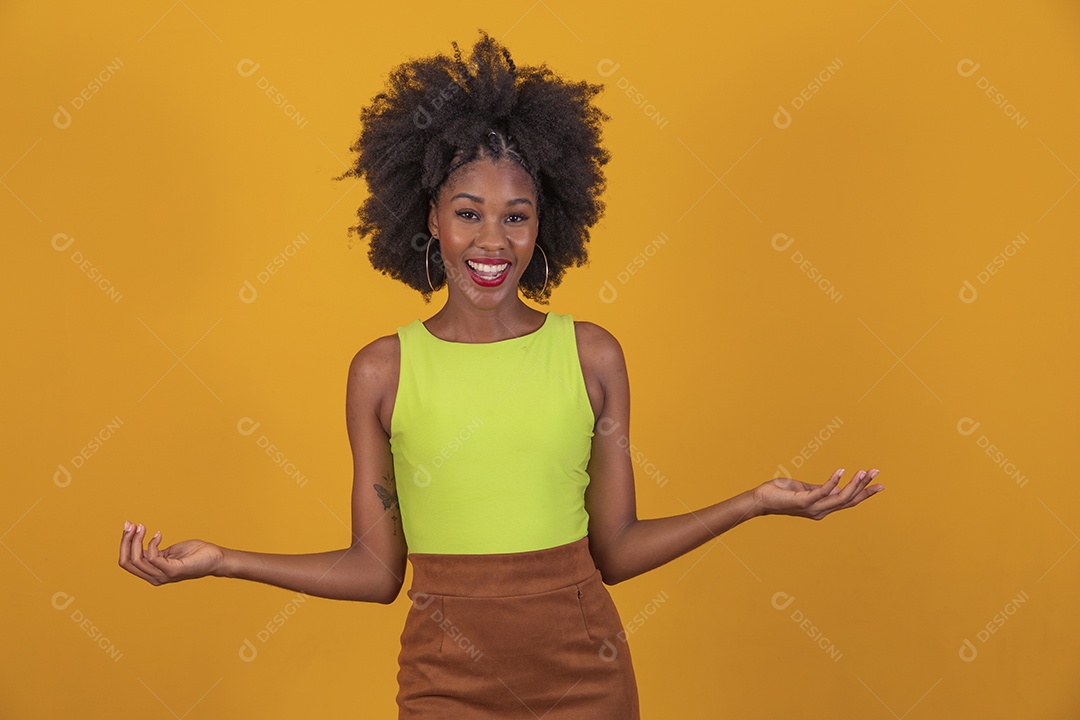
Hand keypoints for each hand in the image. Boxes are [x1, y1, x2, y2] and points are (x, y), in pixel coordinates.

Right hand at [118, 520, 225, 585]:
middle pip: (126, 562)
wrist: (216, 558)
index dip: (123, 543)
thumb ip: (153, 551)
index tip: (128, 525)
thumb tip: (136, 540)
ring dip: (136, 540)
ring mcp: (163, 575)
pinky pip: (152, 558)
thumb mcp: (168, 552)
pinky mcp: (173, 570)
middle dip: (125, 541)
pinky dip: (152, 543)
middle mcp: (154, 578)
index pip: (126, 562)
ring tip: (142, 526)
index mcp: (151, 573)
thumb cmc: (194, 554)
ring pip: (136, 559)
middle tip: (130, 524)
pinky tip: (158, 534)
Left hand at [753, 468, 882, 519]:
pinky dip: (833, 481)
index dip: (865, 493)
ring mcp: (813, 508)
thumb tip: (837, 484)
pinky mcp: (803, 502)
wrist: (761, 500)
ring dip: (854, 484)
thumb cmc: (781, 493)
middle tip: (877, 473)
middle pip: (849, 500)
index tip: (880, 484)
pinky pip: (822, 491)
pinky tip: (841, 471)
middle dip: (865, 487)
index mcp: (823, 508)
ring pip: (840, 498)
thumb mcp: (806, 490)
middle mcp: (821, 511)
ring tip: (864, 472)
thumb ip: (822, 489)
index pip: (849, 501)